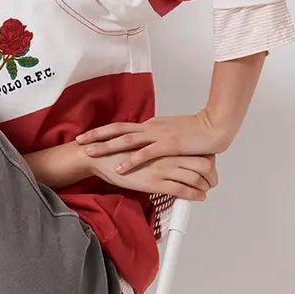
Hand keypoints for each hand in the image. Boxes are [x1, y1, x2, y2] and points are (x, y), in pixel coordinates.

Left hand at [74, 111, 226, 199]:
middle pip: (118, 130)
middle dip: (97, 136)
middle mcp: (150, 127)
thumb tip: (145, 145)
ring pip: (127, 140)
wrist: (215, 125)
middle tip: (79, 141)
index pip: (121, 127)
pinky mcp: (169, 144)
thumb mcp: (171, 133)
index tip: (87, 136)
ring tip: (91, 153)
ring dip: (107, 146)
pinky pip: (146, 153)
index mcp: (150, 125)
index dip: (102, 132)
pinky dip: (130, 160)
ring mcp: (158, 135)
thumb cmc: (195, 130)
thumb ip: (156, 138)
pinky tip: (119, 167)